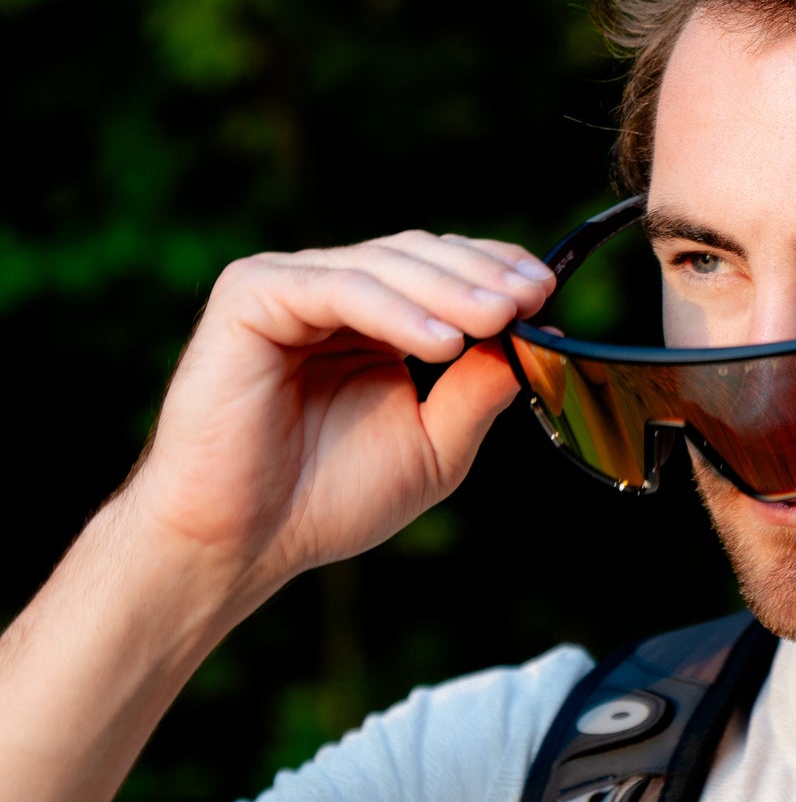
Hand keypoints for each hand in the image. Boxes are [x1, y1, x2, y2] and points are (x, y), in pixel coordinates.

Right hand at [123, 230, 553, 622]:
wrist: (242, 545)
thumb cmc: (327, 500)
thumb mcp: (433, 444)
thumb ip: (478, 390)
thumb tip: (539, 340)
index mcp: (374, 321)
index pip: (443, 270)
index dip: (496, 271)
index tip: (547, 294)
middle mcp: (331, 293)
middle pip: (420, 256)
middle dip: (483, 275)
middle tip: (533, 296)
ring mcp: (288, 287)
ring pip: (385, 265)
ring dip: (451, 289)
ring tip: (500, 317)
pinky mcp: (250, 297)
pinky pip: (338, 290)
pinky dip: (395, 312)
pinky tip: (442, 342)